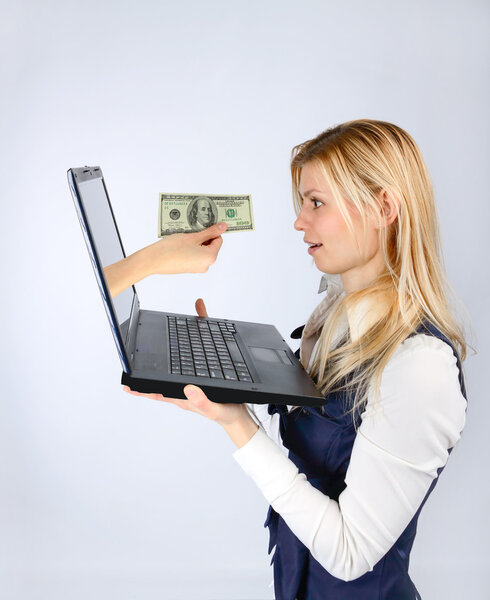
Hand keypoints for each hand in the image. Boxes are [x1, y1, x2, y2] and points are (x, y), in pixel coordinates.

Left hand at [122, 383, 248, 428]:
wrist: (237, 417)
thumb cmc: (226, 415)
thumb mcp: (214, 408)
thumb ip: (201, 401)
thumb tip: (187, 389)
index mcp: (183, 400)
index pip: (157, 394)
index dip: (142, 390)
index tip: (127, 387)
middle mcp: (183, 397)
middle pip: (159, 390)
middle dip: (144, 386)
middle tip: (128, 381)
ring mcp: (190, 394)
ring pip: (167, 386)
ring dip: (155, 382)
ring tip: (142, 377)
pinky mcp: (197, 390)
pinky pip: (179, 383)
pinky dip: (171, 378)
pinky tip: (169, 374)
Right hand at [145, 222, 227, 274]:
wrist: (154, 260)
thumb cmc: (172, 249)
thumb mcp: (193, 236)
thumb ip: (210, 232)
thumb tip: (223, 227)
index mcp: (210, 257)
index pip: (218, 240)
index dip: (212, 231)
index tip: (204, 225)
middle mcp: (206, 265)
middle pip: (211, 245)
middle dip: (203, 237)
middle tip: (192, 231)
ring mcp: (197, 268)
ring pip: (202, 250)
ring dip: (196, 242)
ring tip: (185, 237)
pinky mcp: (189, 268)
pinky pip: (195, 255)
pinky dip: (191, 248)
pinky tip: (181, 244)